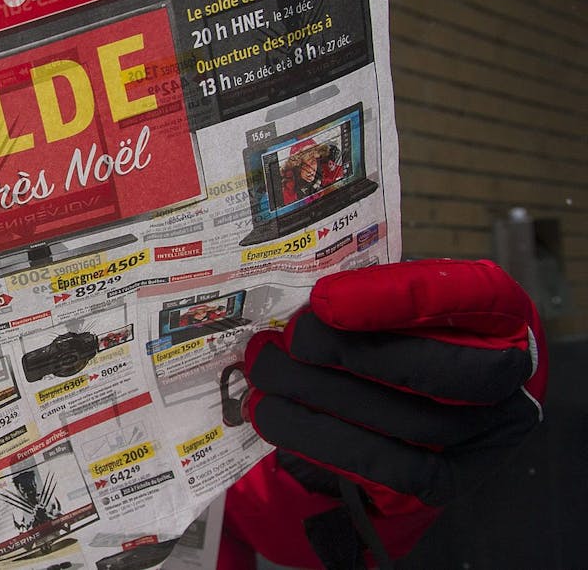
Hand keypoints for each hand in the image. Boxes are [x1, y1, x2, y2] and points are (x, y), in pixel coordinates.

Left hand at [243, 259, 545, 516]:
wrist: (406, 400)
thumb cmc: (394, 330)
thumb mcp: (388, 298)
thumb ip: (362, 294)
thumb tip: (300, 305)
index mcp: (498, 309)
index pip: (468, 294)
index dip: (397, 297)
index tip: (324, 299)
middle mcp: (507, 372)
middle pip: (434, 367)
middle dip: (345, 353)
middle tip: (284, 340)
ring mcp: (486, 432)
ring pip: (406, 422)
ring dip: (318, 397)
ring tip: (263, 374)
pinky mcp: (450, 477)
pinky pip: (388, 467)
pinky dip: (321, 440)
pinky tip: (272, 416)